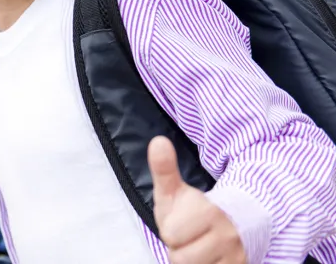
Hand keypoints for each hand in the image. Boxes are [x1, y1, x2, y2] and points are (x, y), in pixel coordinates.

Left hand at [149, 136, 245, 263]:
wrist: (236, 222)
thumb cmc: (195, 208)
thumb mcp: (176, 190)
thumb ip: (164, 169)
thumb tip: (157, 141)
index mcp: (210, 211)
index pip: (171, 235)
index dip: (170, 230)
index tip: (180, 222)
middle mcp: (227, 235)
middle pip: (181, 258)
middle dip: (179, 248)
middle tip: (187, 237)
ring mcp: (236, 256)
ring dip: (191, 260)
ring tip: (196, 247)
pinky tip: (206, 257)